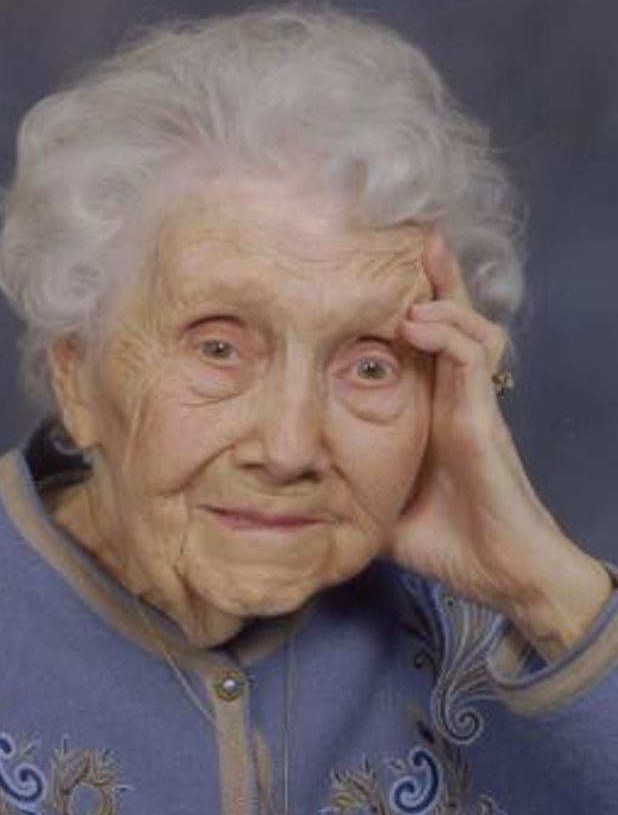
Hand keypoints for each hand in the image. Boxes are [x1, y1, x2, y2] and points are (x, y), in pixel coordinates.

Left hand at [385, 234, 611, 657]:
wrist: (506, 576)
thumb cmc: (456, 546)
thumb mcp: (387, 516)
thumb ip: (357, 499)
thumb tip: (307, 506)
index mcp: (435, 418)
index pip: (424, 351)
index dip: (410, 312)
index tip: (374, 280)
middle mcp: (456, 403)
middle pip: (452, 325)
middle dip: (436, 282)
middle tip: (412, 238)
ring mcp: (474, 408)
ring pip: (470, 330)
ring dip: (442, 299)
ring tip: (413, 275)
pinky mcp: (484, 420)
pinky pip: (472, 360)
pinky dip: (449, 334)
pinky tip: (419, 322)